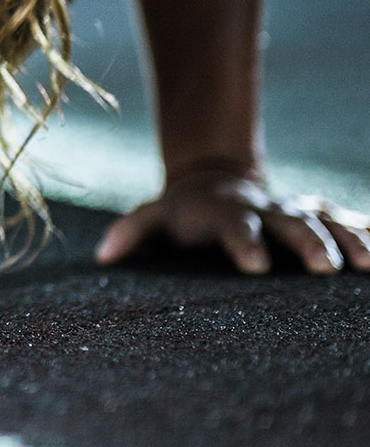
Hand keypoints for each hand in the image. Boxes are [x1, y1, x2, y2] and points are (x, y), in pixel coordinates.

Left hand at [94, 168, 369, 274]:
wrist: (214, 179)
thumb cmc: (182, 210)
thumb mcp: (155, 215)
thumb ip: (131, 231)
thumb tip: (102, 256)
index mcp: (225, 212)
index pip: (233, 225)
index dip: (243, 242)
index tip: (256, 265)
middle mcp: (265, 208)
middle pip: (288, 221)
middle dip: (307, 241)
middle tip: (323, 267)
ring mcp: (294, 209)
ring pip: (326, 219)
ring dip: (347, 239)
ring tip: (365, 266)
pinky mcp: (318, 214)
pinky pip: (348, 220)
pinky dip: (366, 232)